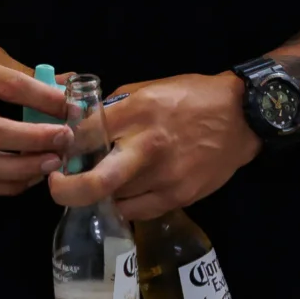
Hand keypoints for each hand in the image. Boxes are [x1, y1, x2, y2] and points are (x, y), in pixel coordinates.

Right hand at [0, 28, 71, 196]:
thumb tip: (67, 85)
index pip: (7, 87)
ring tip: (54, 162)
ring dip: (24, 169)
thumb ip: (20, 70)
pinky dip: (8, 184)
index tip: (70, 106)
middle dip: (35, 140)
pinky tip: (30, 175)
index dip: (43, 98)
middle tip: (65, 138)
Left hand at [50, 73, 259, 222]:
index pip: (85, 135)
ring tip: (95, 183)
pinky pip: (138, 211)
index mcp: (137, 112)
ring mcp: (165, 177)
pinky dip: (124, 204)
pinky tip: (123, 192)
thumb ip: (111, 107)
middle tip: (57, 186)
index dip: (64, 145)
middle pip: (95, 181)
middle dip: (66, 190)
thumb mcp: (147, 88)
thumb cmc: (191, 97)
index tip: (58, 150)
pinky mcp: (180, 197)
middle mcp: (148, 146)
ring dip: (99, 194)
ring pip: (114, 199)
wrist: (243, 118)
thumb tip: (74, 117)